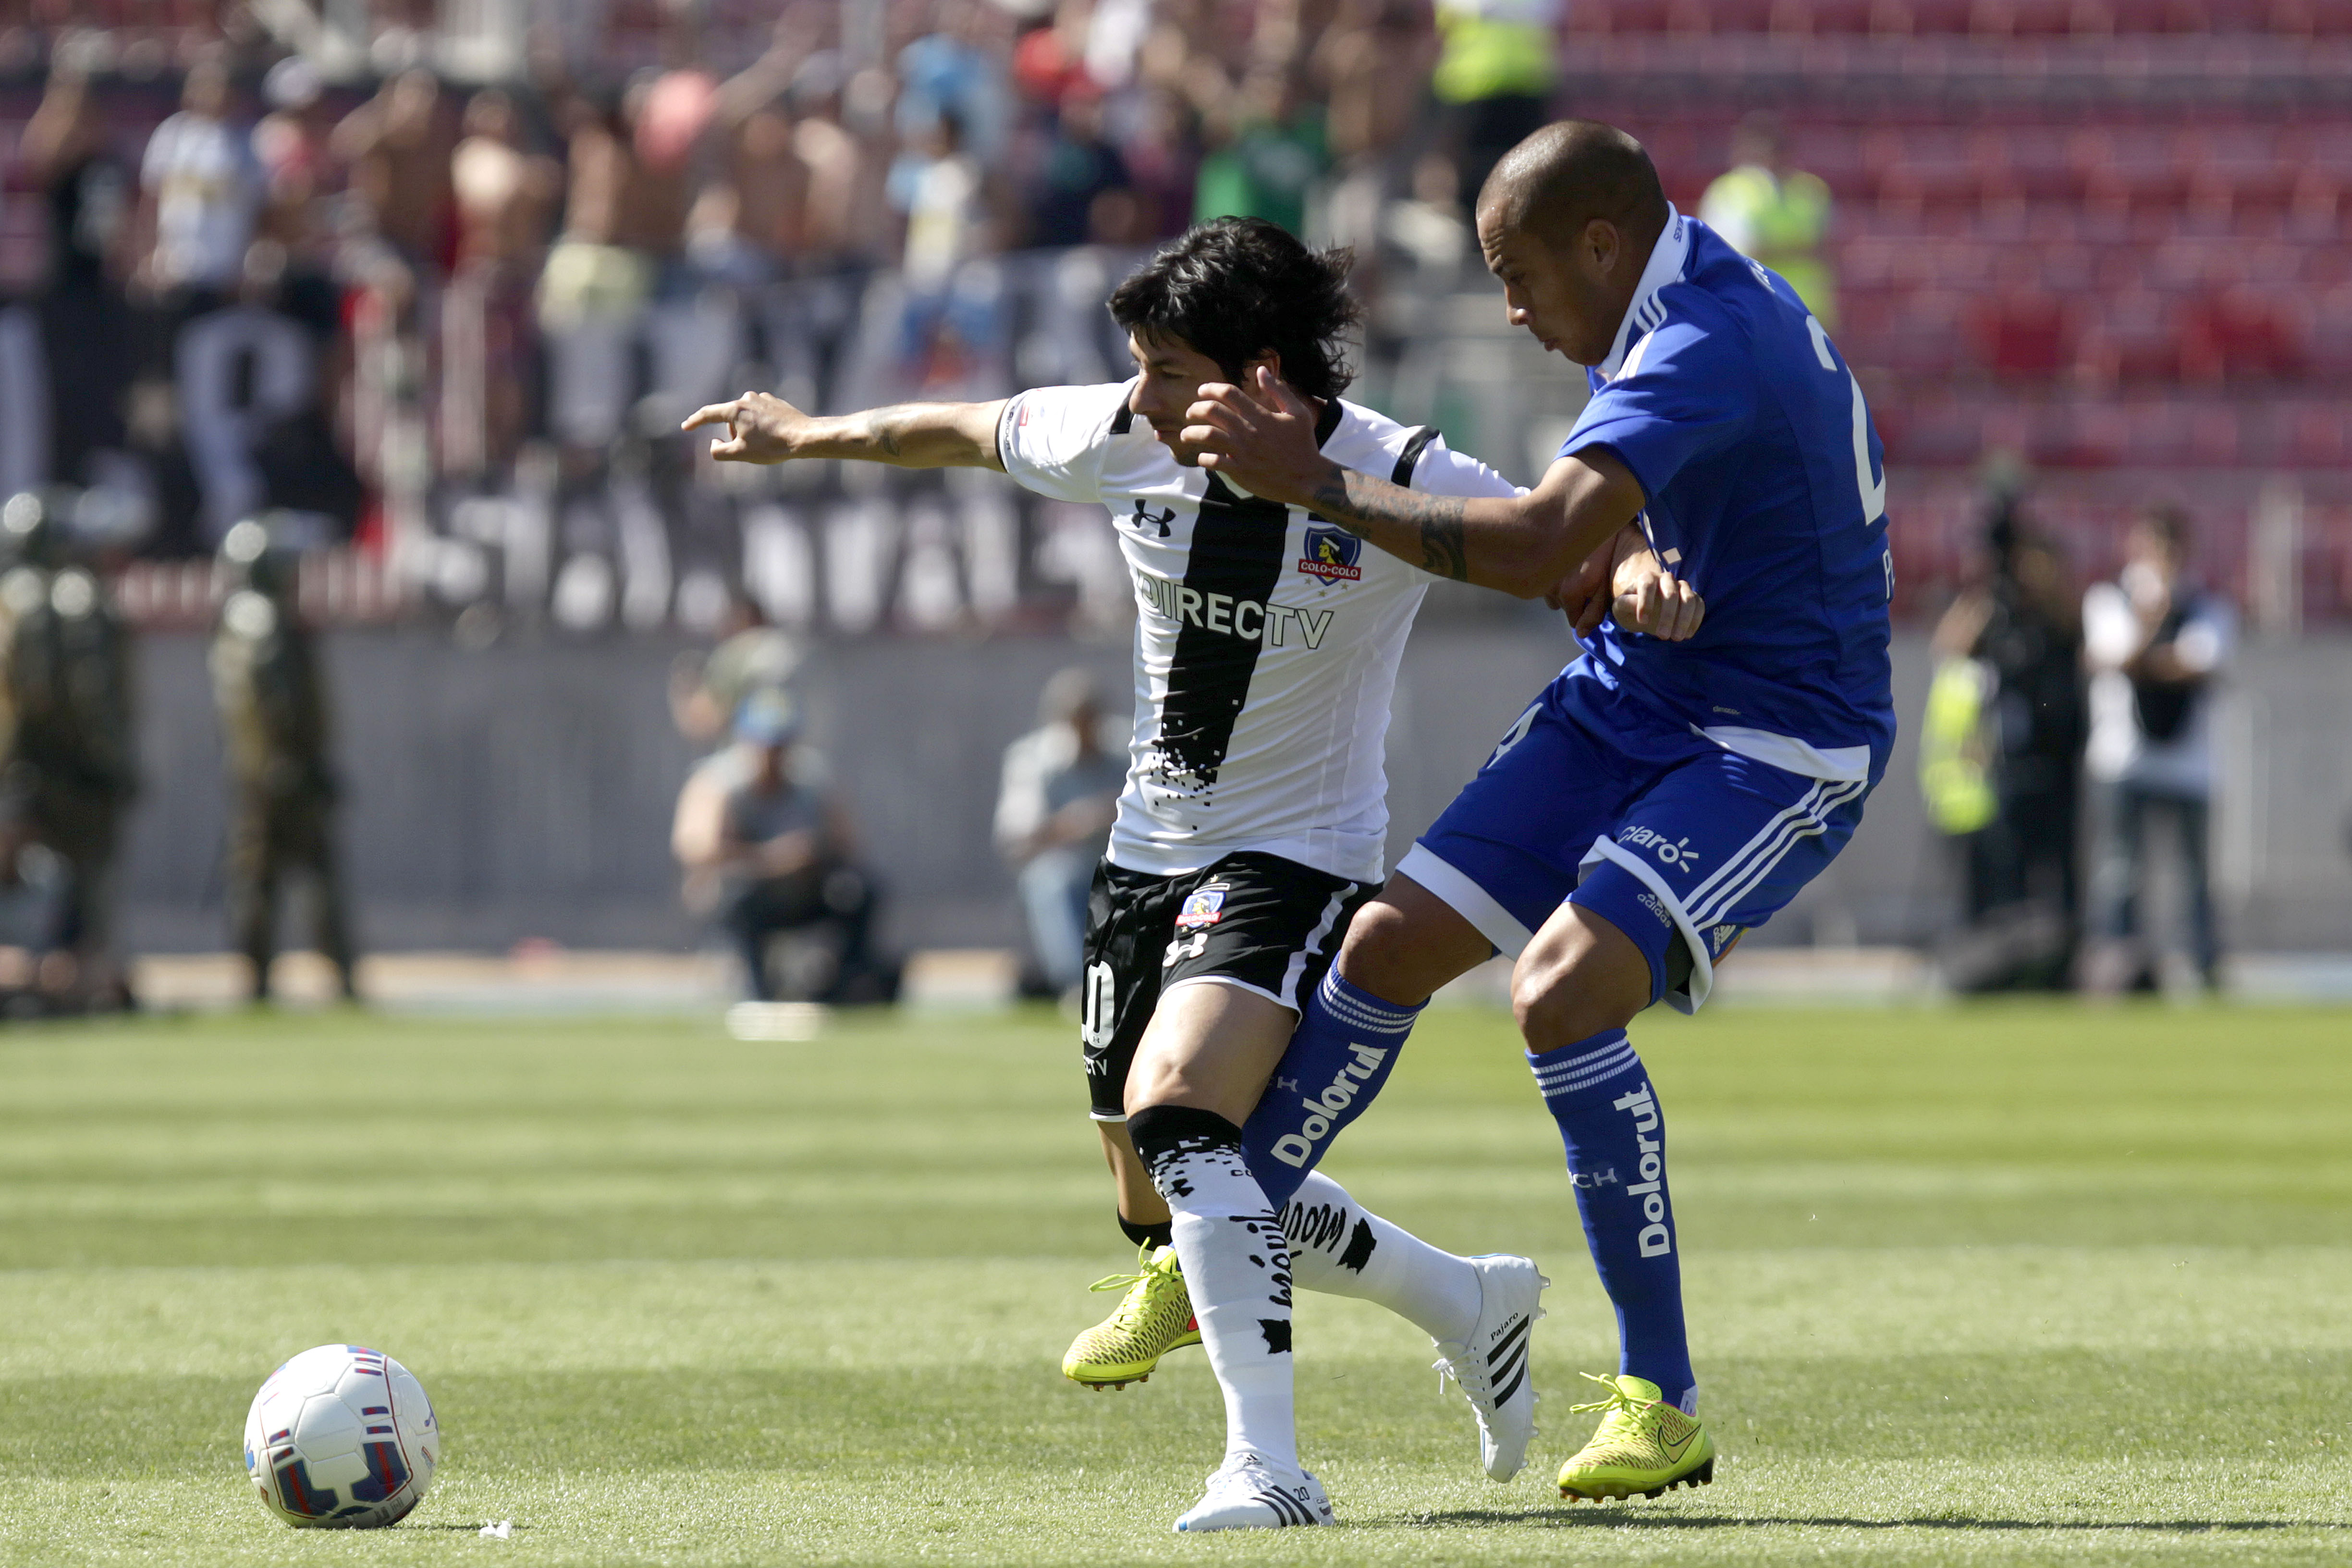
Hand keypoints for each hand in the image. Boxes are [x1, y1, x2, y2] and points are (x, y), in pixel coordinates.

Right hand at [682, 391, 813, 463]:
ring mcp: (762, 398)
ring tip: (766, 443)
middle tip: (751, 449)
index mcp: (735, 409)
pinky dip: (761, 426)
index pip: (708, 414)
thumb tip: (714, 444)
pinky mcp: (775, 402)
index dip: (695, 422)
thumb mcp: (741, 454)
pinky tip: (774, 436)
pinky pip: (760, 415)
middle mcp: (747, 398)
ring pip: (746, 418)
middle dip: (734, 435)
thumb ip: (719, 451)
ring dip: (748, 431)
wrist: (804, 437)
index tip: (686, 427)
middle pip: (730, 420)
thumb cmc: (772, 446)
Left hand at [1179, 366, 1331, 504]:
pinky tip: (1203, 456)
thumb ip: (1278, 391)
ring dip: (1191, 433)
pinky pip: (1212, 461)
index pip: (1229, 394)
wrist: (1307, 479)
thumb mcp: (1297, 413)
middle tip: (1190, 412)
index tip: (1202, 391)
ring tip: (1186, 435)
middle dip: (1195, 408)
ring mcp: (1242, 451)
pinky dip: (1203, 458)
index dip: (1211, 388)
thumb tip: (1262, 371)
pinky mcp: (1239, 471)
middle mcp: (1248, 431)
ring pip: (1207, 435)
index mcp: (1261, 415)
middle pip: (1212, 411)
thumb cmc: (1303, 444)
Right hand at [1543, 548, 1613, 638]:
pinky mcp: (1537, 564)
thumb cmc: (1603, 555)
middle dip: (1573, 601)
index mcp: (1568, 595)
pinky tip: (1564, 564)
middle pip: (1561, 608)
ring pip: (1551, 595)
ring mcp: (1542, 576)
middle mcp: (1550, 588)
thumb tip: (1581, 634)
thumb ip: (1594, 613)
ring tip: (1575, 571)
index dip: (1585, 612)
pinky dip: (1553, 576)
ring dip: (1561, 589)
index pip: (1573, 621)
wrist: (1591, 521)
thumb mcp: (1603, 587)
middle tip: (1586, 581)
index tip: (1593, 597)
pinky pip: (1544, 581)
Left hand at [1612, 558, 1705, 640]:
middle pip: (1671, 593)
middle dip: (1668, 616)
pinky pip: (1699, 605)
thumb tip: (1635, 603)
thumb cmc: (1630, 609)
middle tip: (1663, 636)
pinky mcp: (1693, 598)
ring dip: (1684, 619)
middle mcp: (1666, 579)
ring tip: (1677, 638)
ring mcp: (1681, 587)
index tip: (1642, 622)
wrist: (1644, 614)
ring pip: (1688, 599)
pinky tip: (1687, 635)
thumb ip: (1624, 603)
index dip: (1645, 602)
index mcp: (1647, 578)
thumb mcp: (1620, 608)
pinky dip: (1695, 620)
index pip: (1647, 585)